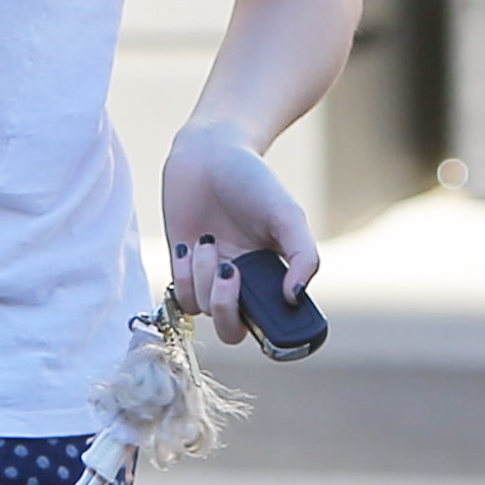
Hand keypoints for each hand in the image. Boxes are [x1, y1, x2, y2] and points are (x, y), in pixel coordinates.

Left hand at [161, 119, 317, 345]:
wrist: (210, 154)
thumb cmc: (254, 181)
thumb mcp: (288, 216)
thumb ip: (304, 256)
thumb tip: (295, 296)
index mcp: (272, 276)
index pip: (273, 324)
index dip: (270, 329)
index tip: (267, 306)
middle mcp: (242, 284)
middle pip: (233, 331)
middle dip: (227, 309)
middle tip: (228, 271)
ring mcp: (210, 279)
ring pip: (204, 310)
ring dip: (203, 278)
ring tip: (208, 239)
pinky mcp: (183, 269)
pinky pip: (181, 297)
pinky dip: (185, 276)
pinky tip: (191, 245)